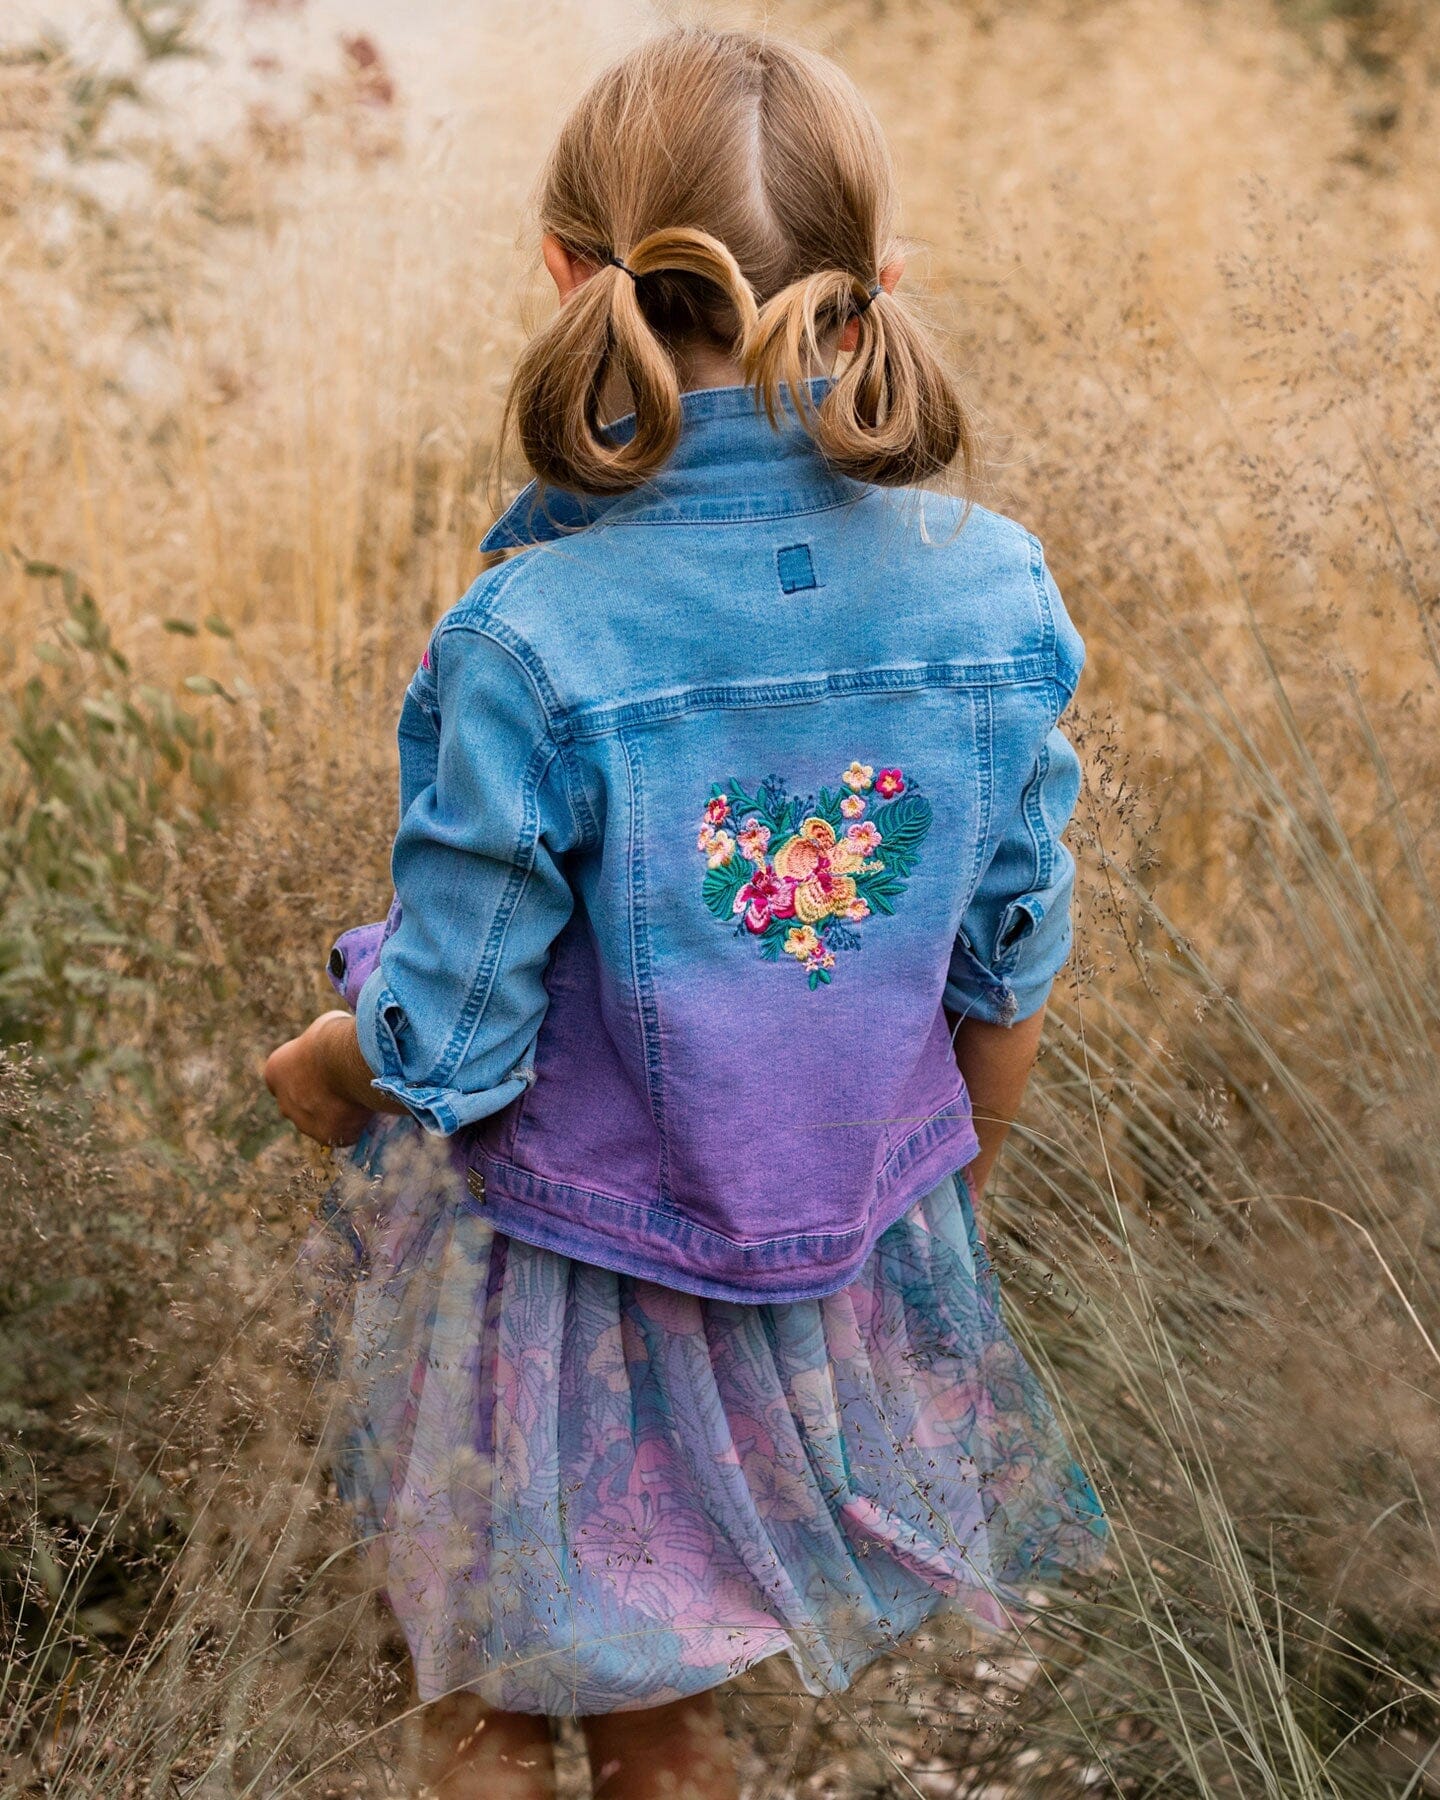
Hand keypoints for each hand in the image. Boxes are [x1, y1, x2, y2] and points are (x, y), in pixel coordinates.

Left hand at [264, 1012, 375, 1146]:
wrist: (348, 1062)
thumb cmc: (335, 1038)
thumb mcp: (322, 1030)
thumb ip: (320, 1046)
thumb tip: (335, 1046)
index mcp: (275, 1072)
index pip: (288, 1078)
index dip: (310, 1074)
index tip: (330, 1069)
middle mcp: (283, 1101)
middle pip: (301, 1104)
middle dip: (319, 1098)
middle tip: (346, 1085)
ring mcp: (303, 1123)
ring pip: (321, 1121)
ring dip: (337, 1113)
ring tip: (362, 1095)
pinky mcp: (326, 1137)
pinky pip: (343, 1132)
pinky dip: (356, 1123)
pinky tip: (369, 1108)